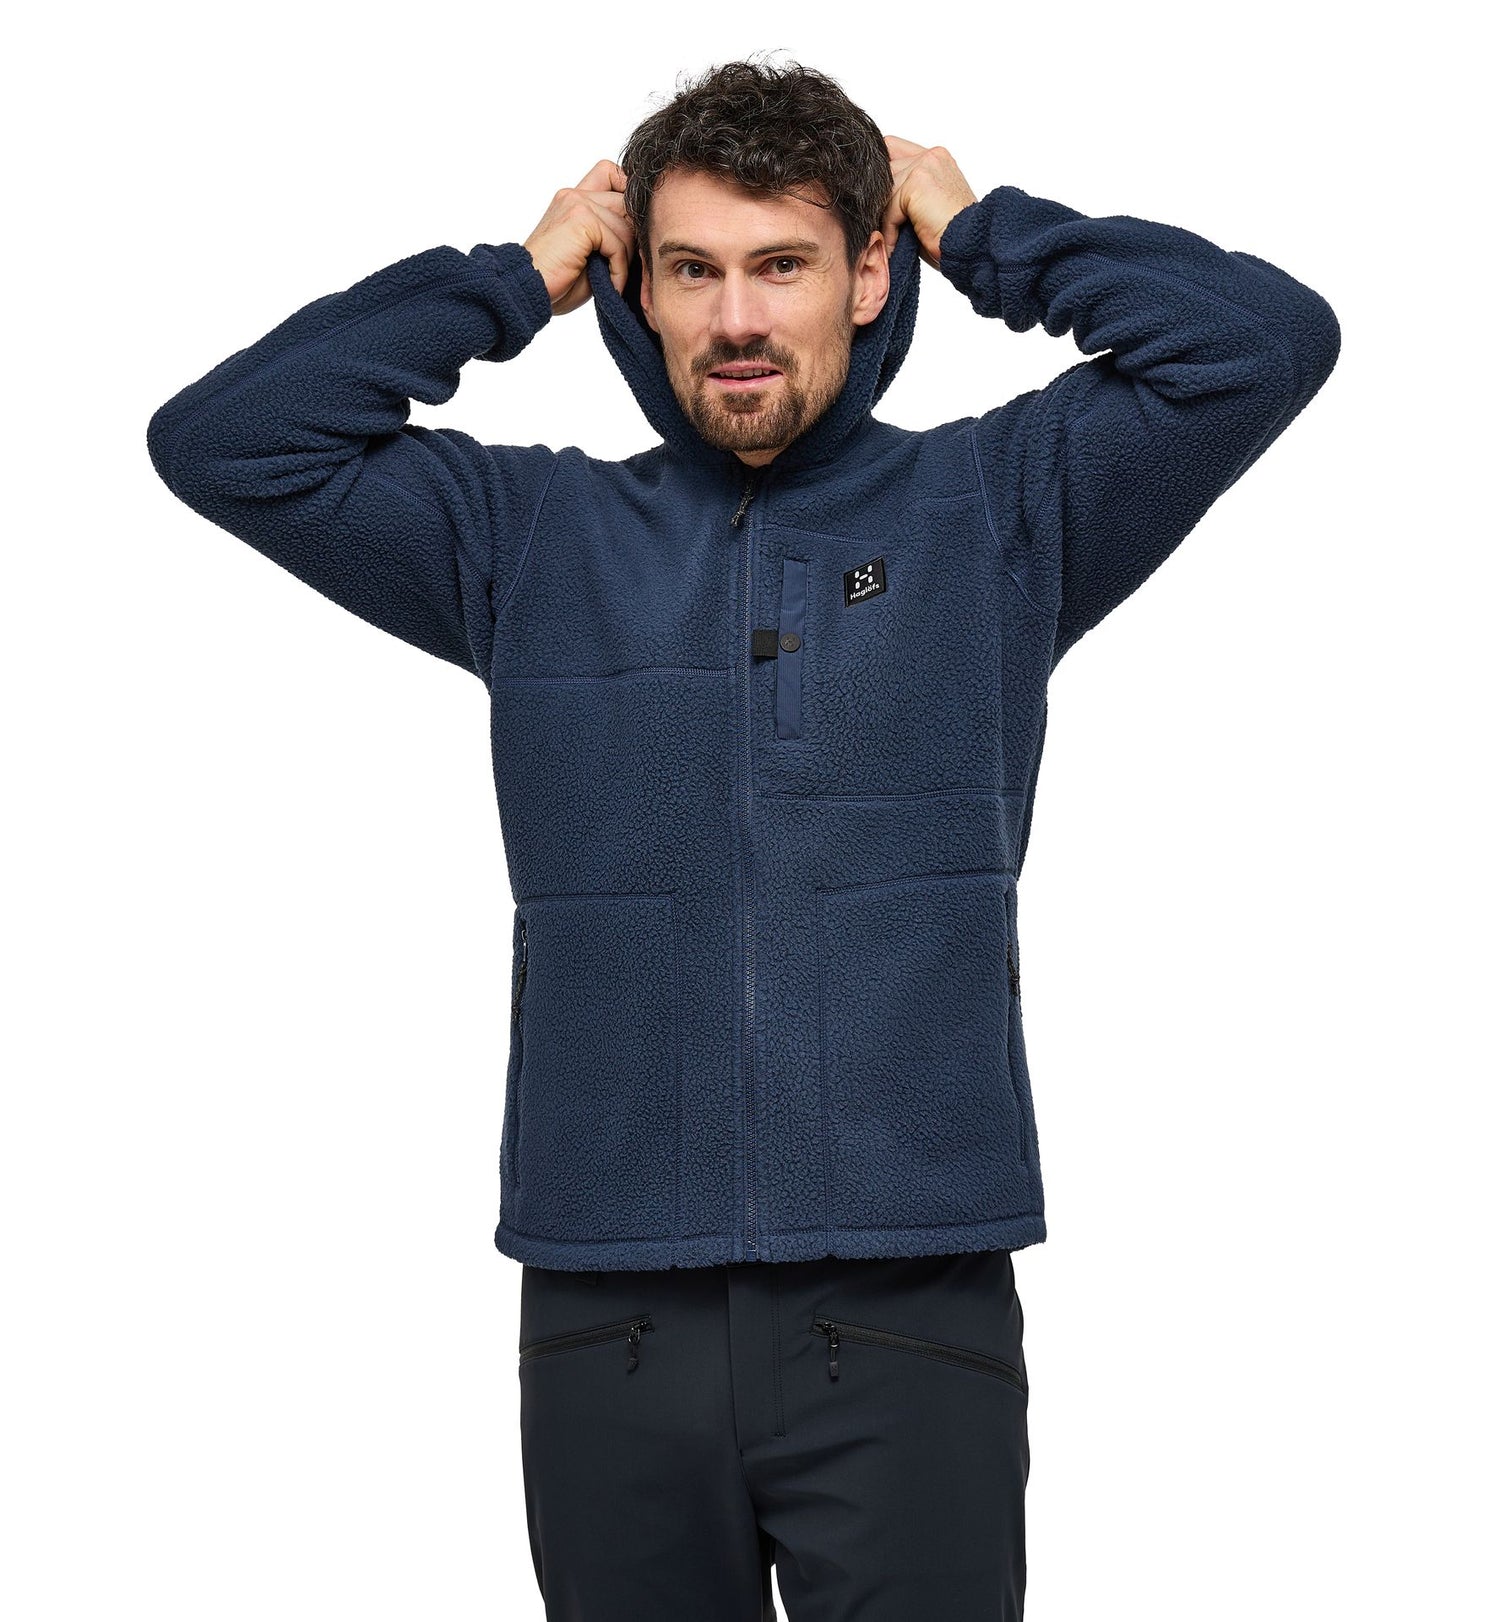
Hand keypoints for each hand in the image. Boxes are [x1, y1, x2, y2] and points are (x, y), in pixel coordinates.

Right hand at [523, 159, 636, 315]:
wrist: (527, 291)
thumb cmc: (556, 281)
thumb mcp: (589, 254)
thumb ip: (610, 235)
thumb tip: (643, 232)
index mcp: (574, 199)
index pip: (611, 173)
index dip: (628, 194)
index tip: (630, 230)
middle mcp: (575, 195)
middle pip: (626, 202)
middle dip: (633, 237)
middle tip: (627, 267)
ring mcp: (577, 204)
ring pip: (626, 226)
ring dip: (626, 259)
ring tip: (614, 280)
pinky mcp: (581, 219)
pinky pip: (618, 243)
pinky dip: (619, 269)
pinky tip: (610, 284)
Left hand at [880, 136, 977, 269]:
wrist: (971, 247)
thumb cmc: (951, 235)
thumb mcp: (925, 207)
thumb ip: (904, 192)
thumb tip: (871, 196)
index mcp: (935, 158)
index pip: (892, 149)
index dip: (882, 175)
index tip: (879, 203)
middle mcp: (931, 155)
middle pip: (884, 168)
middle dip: (880, 199)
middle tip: (883, 226)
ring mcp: (925, 165)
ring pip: (885, 190)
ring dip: (885, 218)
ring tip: (893, 240)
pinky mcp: (918, 182)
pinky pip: (890, 206)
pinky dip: (889, 229)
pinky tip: (896, 245)